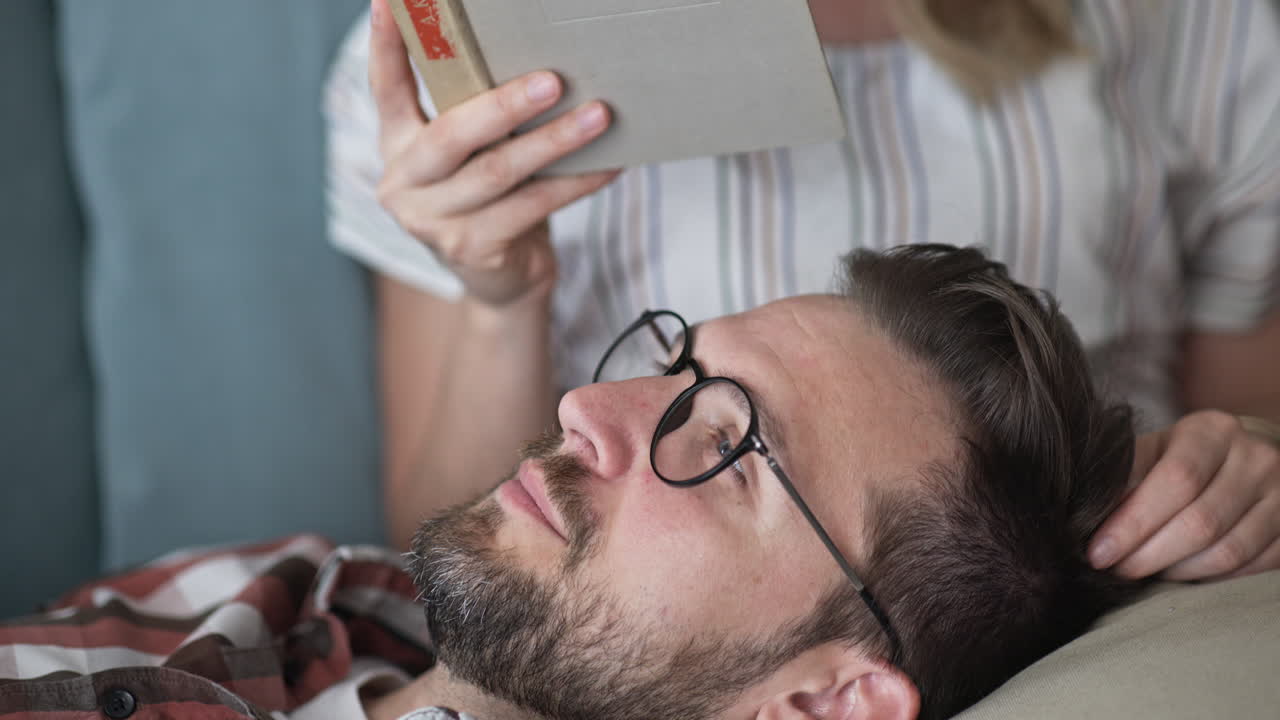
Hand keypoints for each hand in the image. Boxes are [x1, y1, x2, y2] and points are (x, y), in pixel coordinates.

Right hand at [369, 0, 619, 306]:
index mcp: (398, 144)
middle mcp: (405, 182)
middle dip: (504, 104)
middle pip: (452, 135)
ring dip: (555, 141)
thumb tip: (537, 62)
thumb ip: (476, 116)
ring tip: (598, 116)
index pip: (386, 89)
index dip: (386, 46)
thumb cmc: (490, 197)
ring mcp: (433, 221)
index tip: (390, 1)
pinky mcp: (471, 249)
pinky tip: (608, 164)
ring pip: (499, 171)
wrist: (501, 279)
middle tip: (552, 80)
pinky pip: (532, 206)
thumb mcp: (472, 153)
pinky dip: (575, 183)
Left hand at [1088, 410, 1279, 579]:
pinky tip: (1184, 575)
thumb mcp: (1153, 452)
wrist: (1243, 458)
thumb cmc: (1182, 457)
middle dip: (1149, 555)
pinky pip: (1250, 569)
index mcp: (1212, 431)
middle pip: (1200, 522)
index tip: (1100, 552)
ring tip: (1147, 573)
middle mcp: (1255, 458)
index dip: (1134, 522)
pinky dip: (1211, 579)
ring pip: (1226, 552)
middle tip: (1117, 570)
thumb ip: (1125, 477)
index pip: (1175, 480)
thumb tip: (1087, 518)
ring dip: (1177, 572)